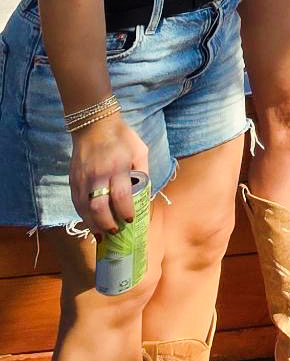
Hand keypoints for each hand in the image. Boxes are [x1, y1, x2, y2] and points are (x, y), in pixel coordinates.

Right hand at [69, 112, 148, 236]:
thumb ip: (143, 172)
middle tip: (116, 231)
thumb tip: (145, 193)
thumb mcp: (140, 150)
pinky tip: (91, 223)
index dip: (125, 212)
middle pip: (99, 207)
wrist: (94, 125)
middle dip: (107, 224)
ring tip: (102, 235)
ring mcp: (83, 179)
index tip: (130, 220)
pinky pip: (76, 203)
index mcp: (117, 167)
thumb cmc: (122, 137)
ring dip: (93, 225)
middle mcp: (98, 175)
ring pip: (84, 208)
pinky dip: (83, 216)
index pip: (120, 196)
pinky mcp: (73, 180)